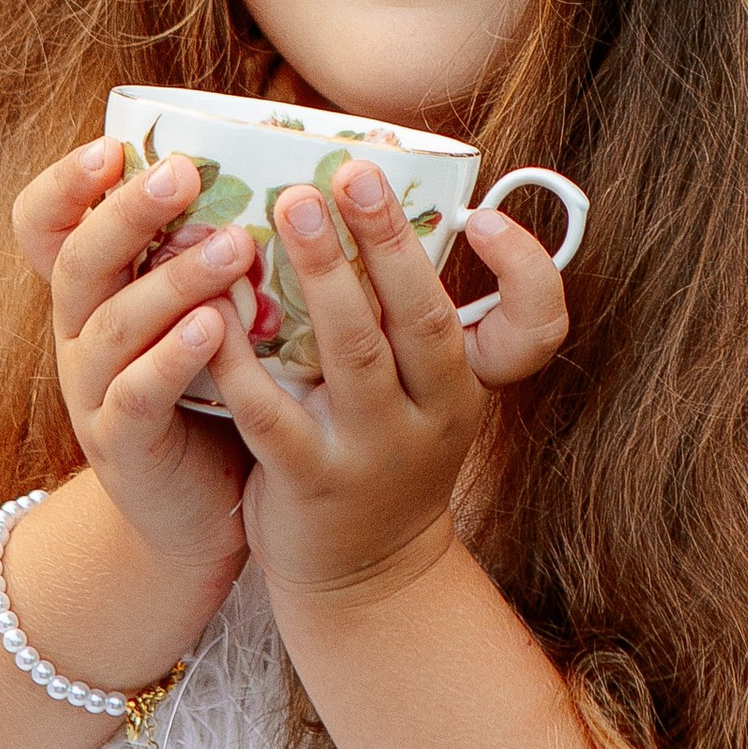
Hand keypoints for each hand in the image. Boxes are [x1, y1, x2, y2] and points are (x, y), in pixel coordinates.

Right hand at [12, 141, 255, 581]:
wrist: (204, 512)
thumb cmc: (219, 390)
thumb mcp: (203, 309)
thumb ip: (216, 247)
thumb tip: (288, 161)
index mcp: (94, 291)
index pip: (43, 225)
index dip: (64, 184)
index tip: (111, 145)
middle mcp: (80, 333)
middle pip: (78, 259)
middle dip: (126, 211)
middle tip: (181, 174)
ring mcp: (92, 391)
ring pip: (113, 322)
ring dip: (172, 279)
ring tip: (234, 246)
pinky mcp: (120, 444)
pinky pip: (136, 393)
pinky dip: (173, 357)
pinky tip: (216, 327)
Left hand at [210, 164, 569, 604]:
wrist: (365, 577)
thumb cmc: (389, 454)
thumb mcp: (429, 394)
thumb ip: (415, 316)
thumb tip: (384, 201)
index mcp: (469, 383)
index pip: (535, 327)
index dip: (523, 268)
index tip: (482, 215)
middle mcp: (435, 415)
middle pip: (423, 319)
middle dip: (387, 241)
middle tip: (351, 171)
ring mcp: (374, 451)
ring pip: (354, 355)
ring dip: (322, 276)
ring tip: (290, 207)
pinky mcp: (310, 480)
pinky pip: (271, 411)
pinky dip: (240, 355)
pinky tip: (212, 305)